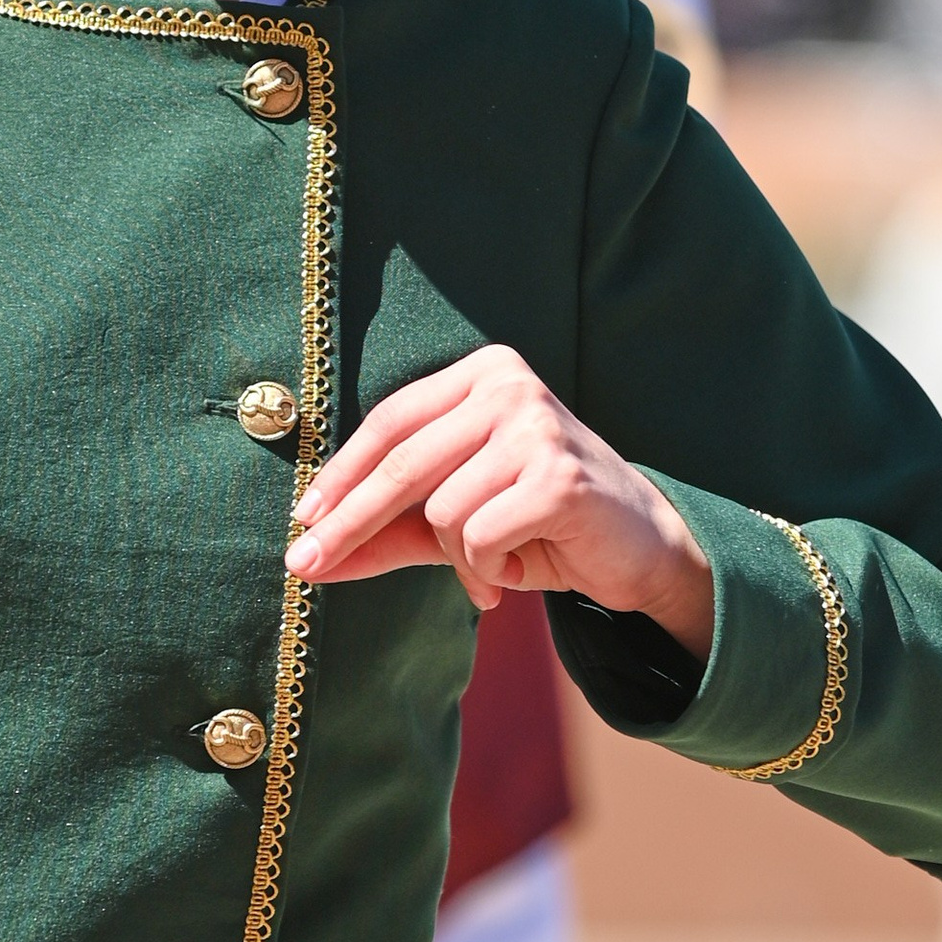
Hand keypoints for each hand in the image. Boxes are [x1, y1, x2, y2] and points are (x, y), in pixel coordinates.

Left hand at [286, 343, 715, 658]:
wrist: (641, 548)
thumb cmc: (540, 524)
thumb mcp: (453, 523)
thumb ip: (385, 532)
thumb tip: (310, 560)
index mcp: (482, 374)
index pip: (389, 423)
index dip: (339, 475)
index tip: (300, 520)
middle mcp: (509, 386)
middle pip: (400, 463)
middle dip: (349, 523)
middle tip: (307, 567)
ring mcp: (537, 426)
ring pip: (441, 510)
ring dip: (459, 556)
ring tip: (496, 561)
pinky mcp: (558, 476)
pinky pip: (480, 535)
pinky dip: (490, 565)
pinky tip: (521, 565)